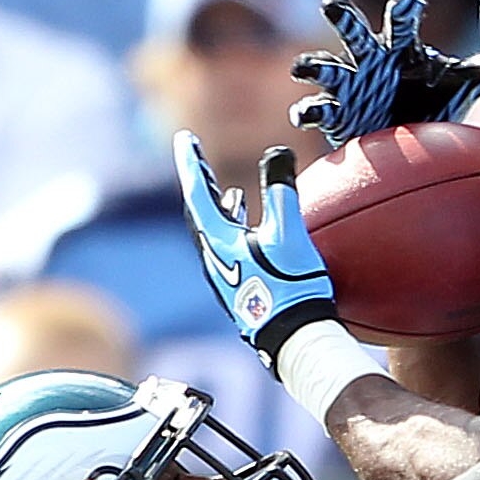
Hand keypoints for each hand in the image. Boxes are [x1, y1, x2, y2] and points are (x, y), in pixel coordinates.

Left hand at [174, 133, 338, 369]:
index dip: (192, 163)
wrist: (294, 340)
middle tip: (201, 162)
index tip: (185, 139)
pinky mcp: (239, 292)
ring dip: (220, 210)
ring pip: (214, 234)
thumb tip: (277, 152)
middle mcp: (214, 260)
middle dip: (203, 185)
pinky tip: (252, 234)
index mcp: (219, 242)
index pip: (198, 193)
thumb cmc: (290, 287)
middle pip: (200, 213)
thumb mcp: (288, 233)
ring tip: (231, 194)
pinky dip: (235, 232)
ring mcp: (225, 278)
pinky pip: (228, 251)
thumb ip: (281, 191)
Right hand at [291, 0, 479, 144]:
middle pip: (353, 31)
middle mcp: (370, 59)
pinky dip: (308, 111)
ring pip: (326, 68)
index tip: (408, 3)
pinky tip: (304, 115)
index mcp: (399, 47)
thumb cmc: (428, 99)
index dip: (404, 9)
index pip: (400, 19)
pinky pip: (317, 110)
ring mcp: (349, 85)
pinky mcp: (336, 113)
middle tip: (333, 8)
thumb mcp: (459, 83)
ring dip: (314, 66)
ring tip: (303, 68)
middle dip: (342, 19)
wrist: (403, 134)